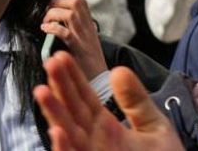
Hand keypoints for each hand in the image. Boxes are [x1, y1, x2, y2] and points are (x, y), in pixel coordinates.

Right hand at [34, 52, 183, 150]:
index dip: (73, 78)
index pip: (85, 98)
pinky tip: (58, 131)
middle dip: (60, 88)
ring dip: (54, 114)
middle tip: (51, 62)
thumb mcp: (155, 128)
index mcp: (106, 126)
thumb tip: (119, 70)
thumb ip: (137, 102)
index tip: (62, 56)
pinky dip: (63, 148)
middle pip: (72, 111)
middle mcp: (93, 140)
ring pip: (68, 134)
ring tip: (42, 91)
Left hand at [43, 0, 104, 80]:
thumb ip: (73, 27)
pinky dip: (53, 28)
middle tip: (46, 11)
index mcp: (90, 25)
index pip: (81, 0)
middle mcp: (89, 28)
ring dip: (53, 14)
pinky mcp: (80, 49)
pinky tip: (45, 30)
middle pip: (76, 3)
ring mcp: (85, 38)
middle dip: (57, 1)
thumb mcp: (83, 41)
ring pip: (70, 14)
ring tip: (45, 22)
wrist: (99, 82)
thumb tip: (55, 16)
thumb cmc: (87, 63)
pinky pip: (66, 33)